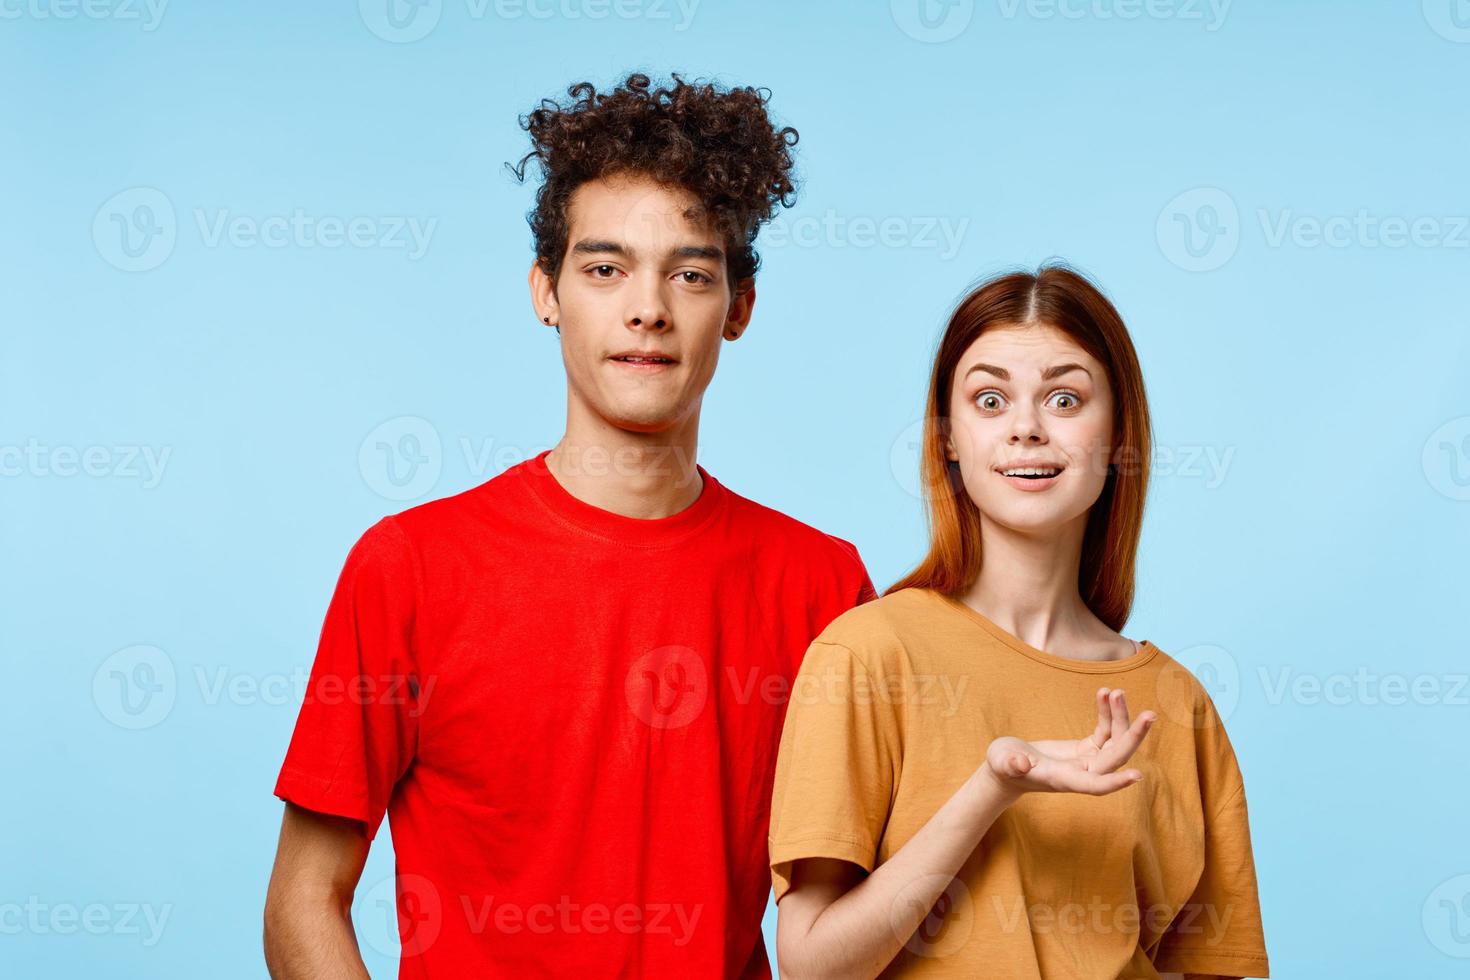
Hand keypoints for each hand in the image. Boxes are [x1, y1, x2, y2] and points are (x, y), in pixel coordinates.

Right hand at [983, 687, 1156, 797]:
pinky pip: (1105, 731)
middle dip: (1133, 736)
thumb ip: (1011, 763)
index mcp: (1065, 779)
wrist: (1008, 767)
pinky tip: (1105, 693)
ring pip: (1115, 742)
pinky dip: (1108, 713)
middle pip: (1116, 758)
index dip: (1115, 782)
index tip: (1137, 775)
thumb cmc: (1003, 766)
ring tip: (1116, 691)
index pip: (1095, 786)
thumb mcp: (1003, 762)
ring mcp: (1088, 761)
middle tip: (1151, 715)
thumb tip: (1022, 762)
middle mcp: (1083, 773)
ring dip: (1120, 717)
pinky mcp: (1087, 750)